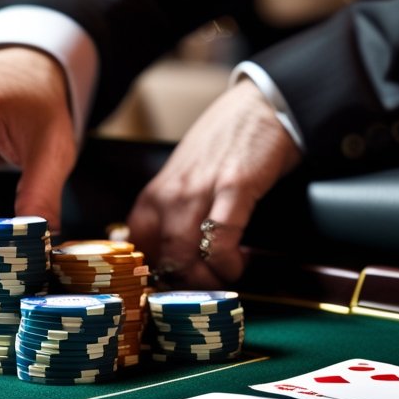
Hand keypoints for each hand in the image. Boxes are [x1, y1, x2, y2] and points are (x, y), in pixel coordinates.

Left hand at [127, 79, 302, 287]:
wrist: (261, 105)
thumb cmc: (224, 145)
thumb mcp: (185, 178)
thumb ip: (173, 211)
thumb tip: (168, 254)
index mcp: (155, 194)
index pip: (137, 246)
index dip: (155, 274)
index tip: (174, 288)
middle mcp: (170, 193)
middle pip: (162, 257)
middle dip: (184, 285)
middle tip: (204, 292)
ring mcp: (199, 189)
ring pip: (185, 254)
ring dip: (205, 279)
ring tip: (223, 280)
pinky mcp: (233, 187)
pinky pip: (221, 239)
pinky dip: (227, 262)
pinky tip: (237, 264)